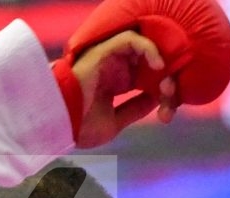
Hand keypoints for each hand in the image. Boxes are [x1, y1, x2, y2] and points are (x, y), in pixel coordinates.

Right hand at [69, 31, 178, 147]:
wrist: (59, 124)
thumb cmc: (79, 126)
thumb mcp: (115, 123)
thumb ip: (135, 109)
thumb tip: (155, 99)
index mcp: (115, 83)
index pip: (145, 79)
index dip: (161, 91)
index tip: (168, 111)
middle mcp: (113, 67)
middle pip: (147, 63)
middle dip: (164, 77)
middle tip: (170, 94)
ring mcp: (108, 59)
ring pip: (142, 48)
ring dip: (158, 61)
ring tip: (164, 80)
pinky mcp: (103, 51)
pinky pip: (131, 39)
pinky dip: (148, 48)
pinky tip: (158, 65)